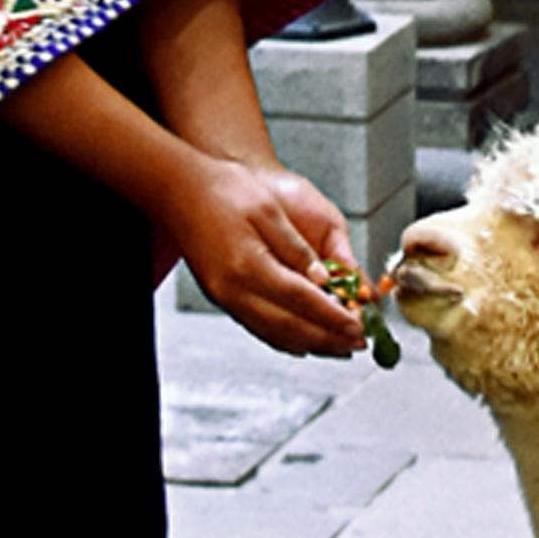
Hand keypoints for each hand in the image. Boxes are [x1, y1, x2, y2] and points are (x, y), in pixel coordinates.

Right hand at [172, 152, 365, 358]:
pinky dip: (286, 339)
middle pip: (290, 327)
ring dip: (310, 344)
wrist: (179, 190)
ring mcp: (225, 298)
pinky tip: (303, 341)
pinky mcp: (222, 298)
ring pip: (274, 334)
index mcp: (249, 266)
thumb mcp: (268, 210)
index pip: (302, 301)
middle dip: (328, 339)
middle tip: (358, 344)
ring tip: (339, 348)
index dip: (333, 318)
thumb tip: (325, 279)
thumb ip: (297, 249)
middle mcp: (234, 290)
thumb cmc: (223, 191)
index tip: (359, 327)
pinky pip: (259, 328)